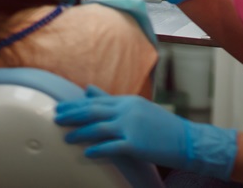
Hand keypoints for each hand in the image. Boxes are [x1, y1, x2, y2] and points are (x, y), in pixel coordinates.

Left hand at [55, 85, 236, 180]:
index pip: (96, 101)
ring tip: (66, 138)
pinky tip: (86, 153)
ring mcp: (132, 126)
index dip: (76, 105)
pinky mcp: (136, 144)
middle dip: (72, 115)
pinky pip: (112, 147)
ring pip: (99, 128)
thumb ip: (111, 100)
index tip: (60, 107)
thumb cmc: (161, 126)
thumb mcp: (136, 108)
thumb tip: (87, 89)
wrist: (187, 140)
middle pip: (93, 111)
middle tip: (55, 118)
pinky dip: (97, 150)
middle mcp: (127, 110)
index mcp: (127, 100)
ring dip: (80, 133)